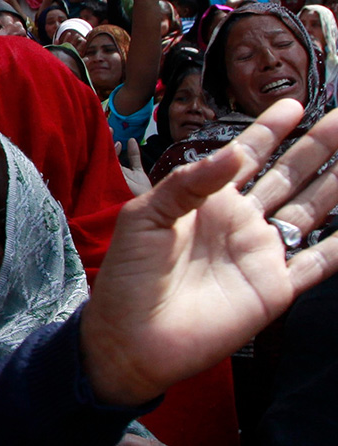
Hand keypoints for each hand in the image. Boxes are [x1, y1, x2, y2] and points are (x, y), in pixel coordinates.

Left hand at [80, 100, 337, 404]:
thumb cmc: (127, 279)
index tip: (292, 105)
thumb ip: (187, 183)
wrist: (127, 340)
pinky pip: (319, 262)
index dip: (269, 131)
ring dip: (335, 182)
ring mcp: (259, 254)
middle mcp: (238, 224)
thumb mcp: (144, 219)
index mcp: (206, 203)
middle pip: (288, 176)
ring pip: (310, 209)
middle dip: (317, 146)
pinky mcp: (273, 288)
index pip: (245, 157)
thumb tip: (234, 154)